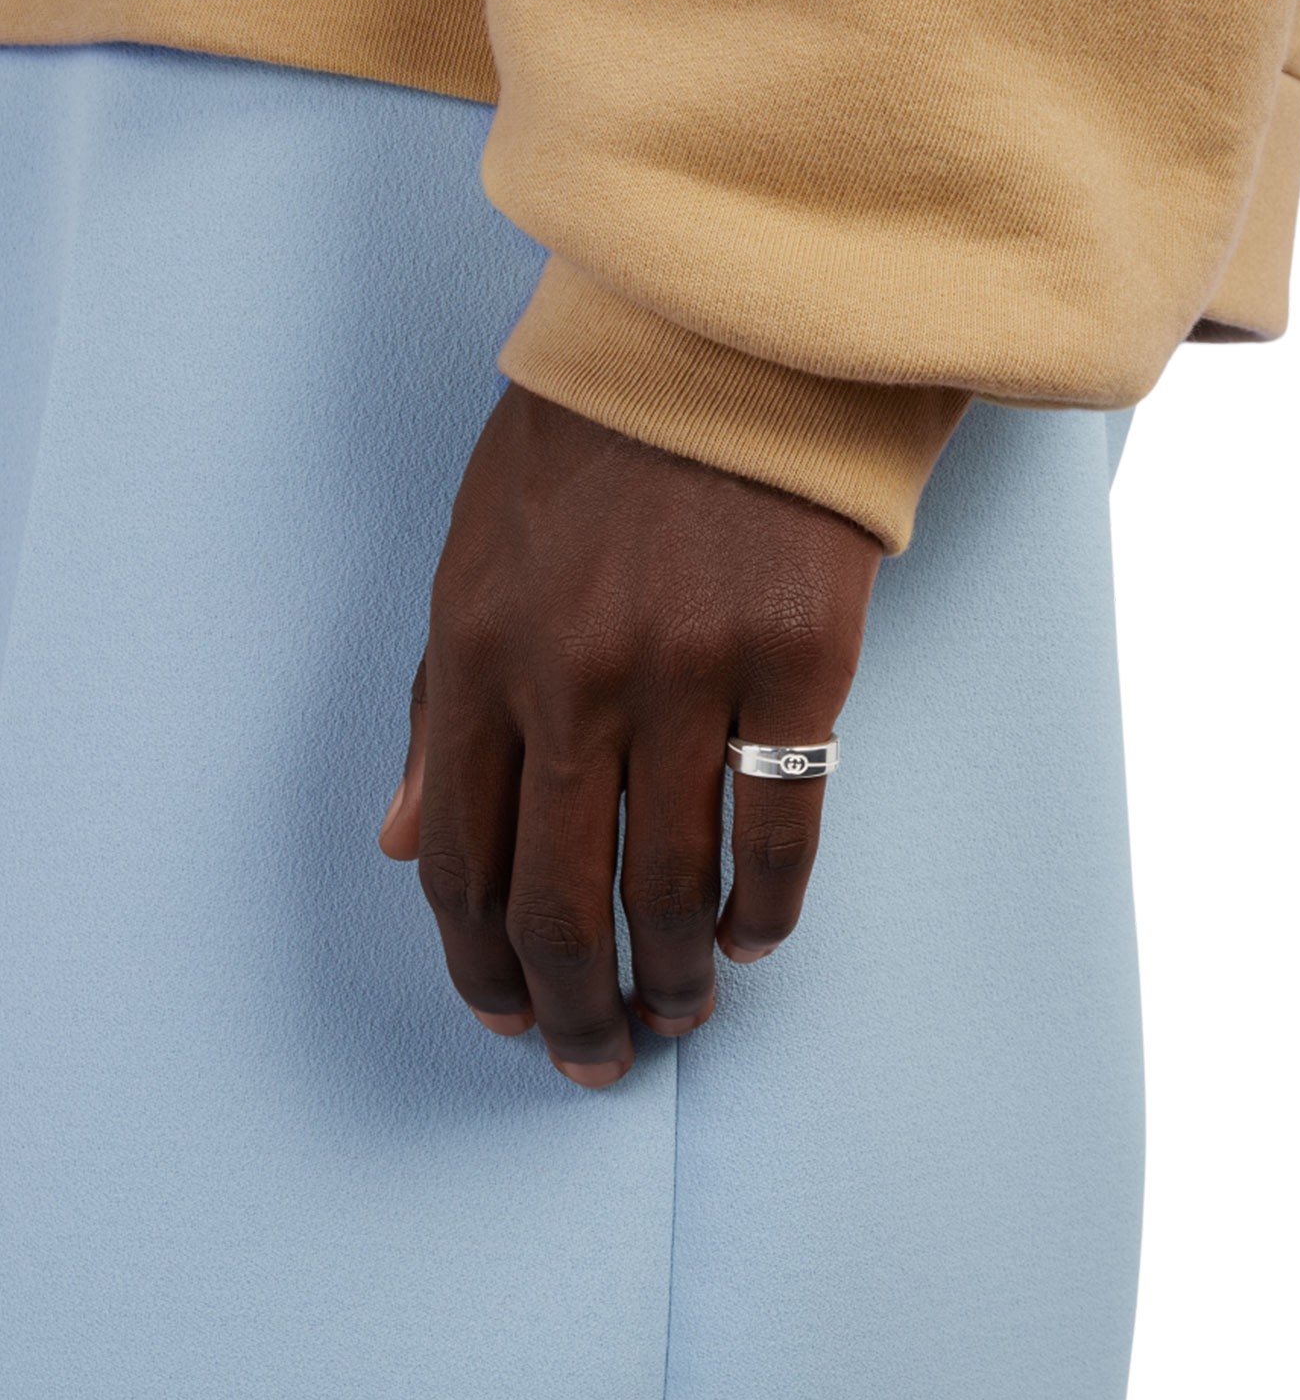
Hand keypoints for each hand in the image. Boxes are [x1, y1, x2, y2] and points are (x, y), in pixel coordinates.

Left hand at [377, 384, 881, 1087]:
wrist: (724, 340)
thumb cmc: (591, 452)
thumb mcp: (472, 561)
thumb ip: (438, 710)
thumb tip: (402, 844)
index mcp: (477, 653)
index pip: (462, 860)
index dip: (479, 963)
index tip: (504, 1017)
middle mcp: (572, 678)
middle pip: (562, 901)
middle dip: (573, 1008)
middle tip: (597, 1059)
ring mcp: (688, 673)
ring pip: (671, 884)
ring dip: (675, 974)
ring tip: (684, 1010)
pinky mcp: (796, 661)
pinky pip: (779, 829)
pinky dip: (767, 908)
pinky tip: (758, 938)